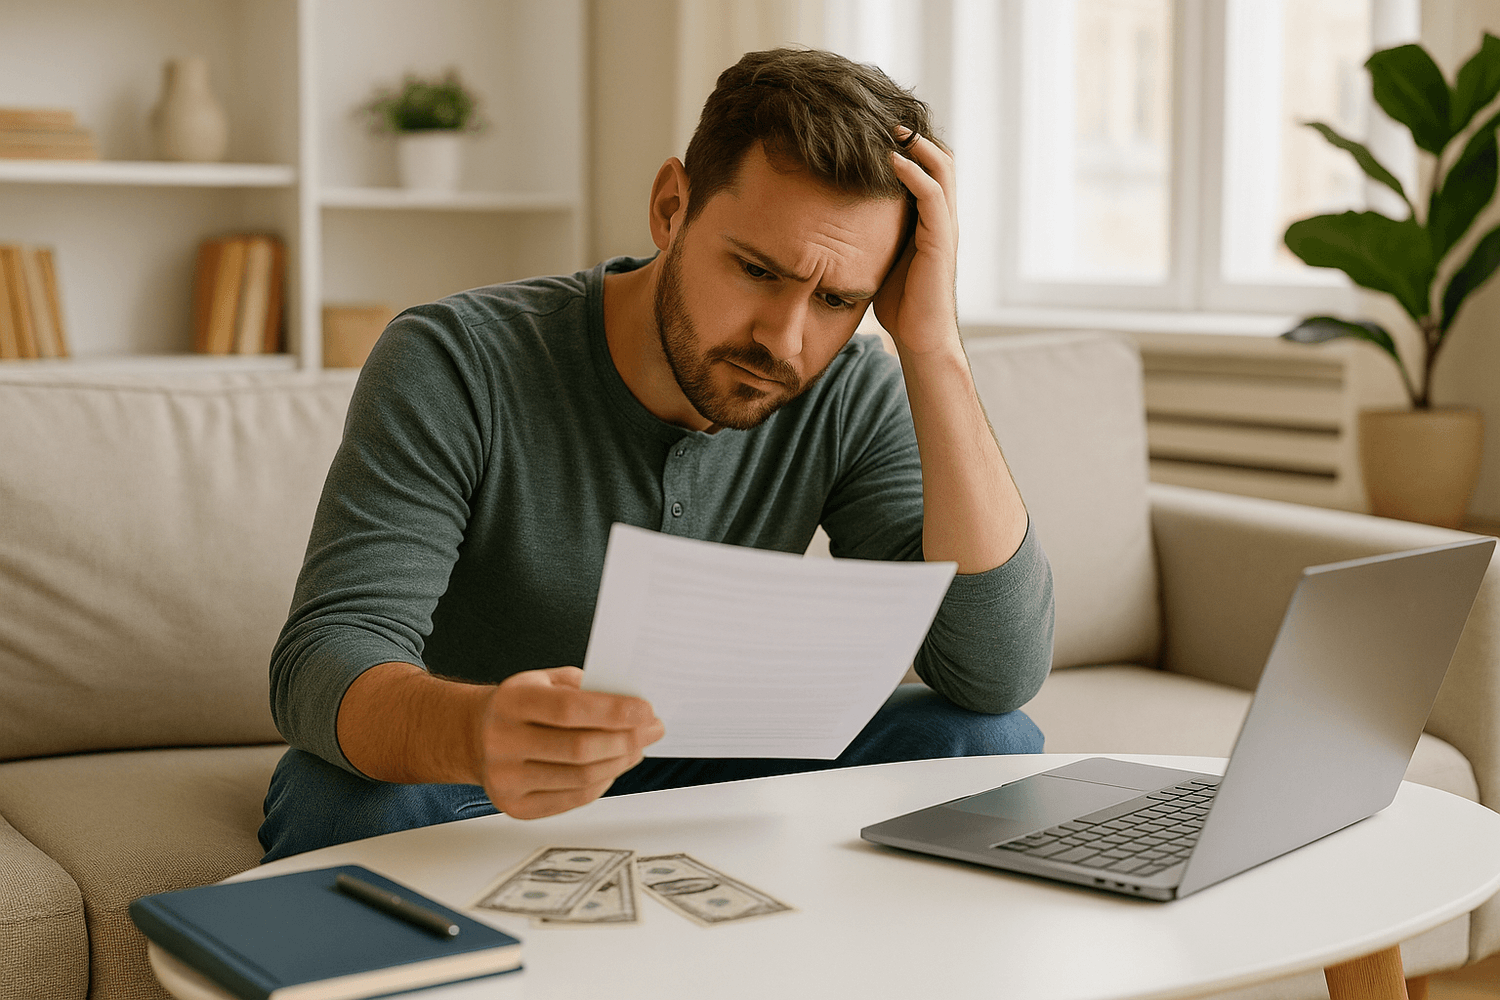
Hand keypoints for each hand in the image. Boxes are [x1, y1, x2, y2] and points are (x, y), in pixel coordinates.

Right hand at [476, 666, 663, 819]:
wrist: (474, 735)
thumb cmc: (521, 705)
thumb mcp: (545, 680)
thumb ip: (585, 688)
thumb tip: (633, 706)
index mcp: (511, 702)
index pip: (569, 709)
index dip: (613, 712)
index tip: (646, 710)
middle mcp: (502, 742)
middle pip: (578, 749)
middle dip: (626, 740)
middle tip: (653, 729)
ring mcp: (506, 778)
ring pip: (580, 778)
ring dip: (620, 762)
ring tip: (638, 747)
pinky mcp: (515, 806)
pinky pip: (573, 799)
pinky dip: (602, 782)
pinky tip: (615, 766)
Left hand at [872, 127, 960, 357]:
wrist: (920, 336)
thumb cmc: (899, 302)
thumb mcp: (879, 257)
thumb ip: (870, 234)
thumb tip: (832, 221)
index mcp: (929, 218)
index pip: (927, 167)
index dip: (909, 143)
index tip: (877, 124)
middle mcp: (941, 216)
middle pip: (940, 158)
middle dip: (915, 134)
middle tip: (883, 115)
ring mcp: (944, 226)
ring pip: (942, 168)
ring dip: (917, 144)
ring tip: (890, 127)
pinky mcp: (941, 240)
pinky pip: (933, 196)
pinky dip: (914, 173)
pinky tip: (891, 160)